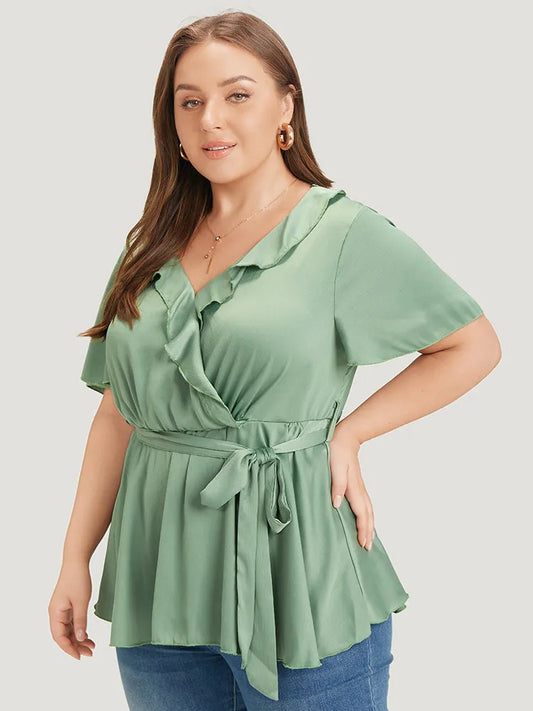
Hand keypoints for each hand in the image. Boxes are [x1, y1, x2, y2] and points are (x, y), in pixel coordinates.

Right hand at [48, 560, 95, 659]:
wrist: (76, 562)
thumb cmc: (78, 580)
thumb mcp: (81, 602)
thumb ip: (80, 621)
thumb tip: (79, 639)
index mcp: (55, 613)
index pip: (59, 638)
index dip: (69, 649)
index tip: (80, 657)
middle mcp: (56, 613)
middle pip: (63, 636)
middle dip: (76, 646)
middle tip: (90, 653)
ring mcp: (61, 610)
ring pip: (68, 630)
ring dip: (78, 639)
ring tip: (92, 646)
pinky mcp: (67, 606)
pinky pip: (71, 623)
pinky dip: (79, 630)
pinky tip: (87, 635)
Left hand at [329, 427, 374, 550]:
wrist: (344, 438)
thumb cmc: (336, 452)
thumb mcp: (333, 468)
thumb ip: (336, 486)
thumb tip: (337, 505)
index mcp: (353, 488)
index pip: (360, 513)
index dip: (362, 529)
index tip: (362, 543)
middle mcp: (359, 490)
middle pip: (368, 515)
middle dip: (368, 532)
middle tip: (367, 548)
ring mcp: (360, 488)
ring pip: (369, 510)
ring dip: (370, 525)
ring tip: (369, 539)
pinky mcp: (358, 485)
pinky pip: (366, 504)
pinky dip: (368, 515)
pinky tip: (366, 519)